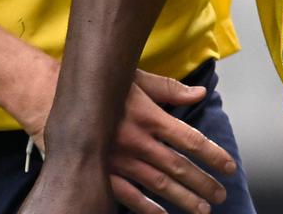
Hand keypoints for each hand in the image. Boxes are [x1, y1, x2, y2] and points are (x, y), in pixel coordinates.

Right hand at [19, 63, 234, 213]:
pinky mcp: (102, 172)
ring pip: (158, 185)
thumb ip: (170, 90)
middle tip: (221, 195)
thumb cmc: (101, 88)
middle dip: (202, 183)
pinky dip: (146, 207)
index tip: (229, 165)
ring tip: (202, 209)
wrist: (53, 99)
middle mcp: (138, 142)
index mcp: (150, 117)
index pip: (190, 139)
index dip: (212, 154)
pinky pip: (127, 195)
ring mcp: (119, 161)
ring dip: (182, 199)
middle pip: (178, 167)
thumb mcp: (138, 81)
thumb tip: (199, 94)